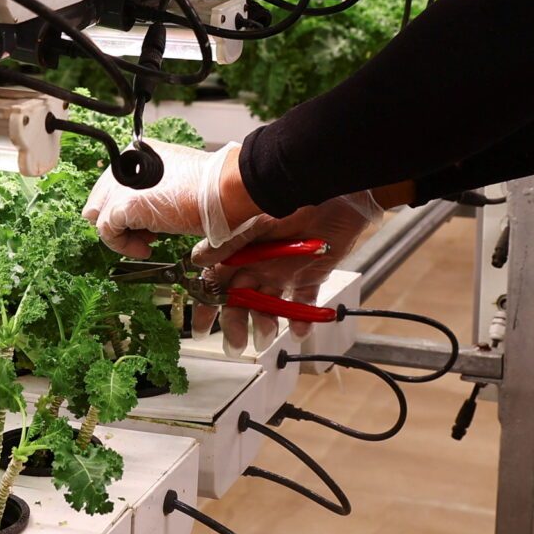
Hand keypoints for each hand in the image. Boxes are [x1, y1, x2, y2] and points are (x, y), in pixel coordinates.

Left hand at [82, 141, 265, 259]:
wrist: (224, 189)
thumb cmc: (210, 186)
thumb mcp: (172, 179)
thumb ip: (150, 188)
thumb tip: (141, 210)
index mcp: (136, 154)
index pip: (110, 186)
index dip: (123, 209)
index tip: (142, 223)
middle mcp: (124, 165)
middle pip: (100, 201)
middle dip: (118, 222)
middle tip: (143, 234)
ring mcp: (121, 184)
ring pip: (101, 217)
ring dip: (123, 236)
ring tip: (147, 242)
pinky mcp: (124, 205)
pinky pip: (108, 232)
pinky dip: (123, 246)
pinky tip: (144, 249)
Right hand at [195, 191, 388, 352]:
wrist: (335, 190)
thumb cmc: (290, 197)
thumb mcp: (251, 219)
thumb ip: (227, 242)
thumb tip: (198, 259)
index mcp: (240, 249)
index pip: (217, 282)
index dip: (207, 305)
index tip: (200, 328)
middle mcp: (259, 261)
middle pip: (241, 299)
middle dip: (236, 322)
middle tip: (236, 343)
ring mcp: (284, 269)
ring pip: (269, 304)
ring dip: (266, 323)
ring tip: (268, 336)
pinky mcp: (311, 274)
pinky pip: (304, 301)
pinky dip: (303, 317)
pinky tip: (300, 330)